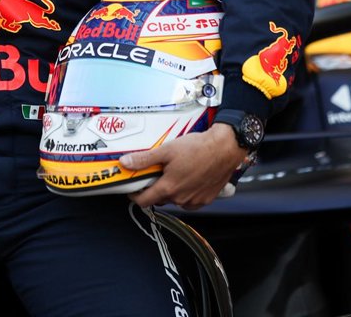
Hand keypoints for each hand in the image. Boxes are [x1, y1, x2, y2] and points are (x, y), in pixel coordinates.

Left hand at [120, 123, 248, 209]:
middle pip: (160, 199)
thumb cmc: (199, 148)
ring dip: (172, 191)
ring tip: (176, 173)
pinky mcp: (206, 199)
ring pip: (176, 200)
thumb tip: (126, 163)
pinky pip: (191, 200)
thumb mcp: (167, 150)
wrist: (225, 148)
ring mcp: (194, 201)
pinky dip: (187, 192)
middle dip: (155, 189)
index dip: (135, 195)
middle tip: (157, 173)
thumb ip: (144, 159)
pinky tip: (189, 178)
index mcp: (168, 188)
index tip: (133, 189)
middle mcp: (181, 199)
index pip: (144, 201)